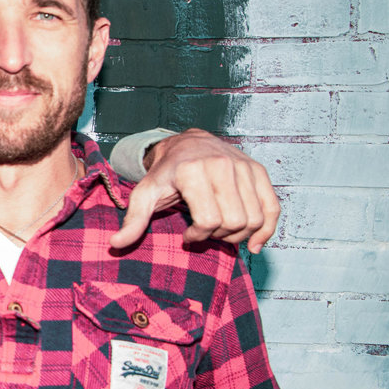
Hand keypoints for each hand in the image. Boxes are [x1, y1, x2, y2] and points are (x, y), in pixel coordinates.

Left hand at [111, 128, 279, 252]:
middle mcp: (222, 165)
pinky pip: (273, 208)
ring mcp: (244, 167)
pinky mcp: (259, 171)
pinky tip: (253, 243)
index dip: (198, 235)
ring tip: (220, 229)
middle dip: (218, 235)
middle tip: (204, 230)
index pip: (209, 220)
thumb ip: (133, 220)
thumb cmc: (165, 173)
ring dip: (238, 234)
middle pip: (233, 222)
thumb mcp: (145, 194)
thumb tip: (116, 244)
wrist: (187, 144)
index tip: (188, 233)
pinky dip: (266, 230)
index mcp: (192, 170)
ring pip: (254, 218)